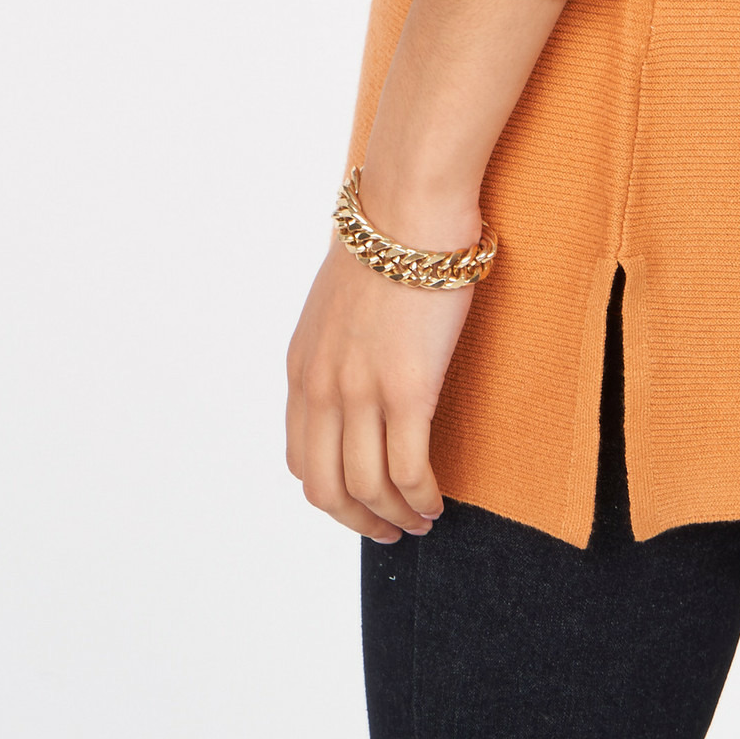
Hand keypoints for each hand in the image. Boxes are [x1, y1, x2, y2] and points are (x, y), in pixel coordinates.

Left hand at [284, 221, 474, 541]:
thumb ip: (337, 346)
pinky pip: (409, 472)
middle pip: (326, 488)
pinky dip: (422, 499)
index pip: (301, 459)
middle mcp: (322, 388)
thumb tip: (359, 366)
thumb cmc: (387, 241)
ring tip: (421, 521)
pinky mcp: (407, 390)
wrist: (409, 208)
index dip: (331, 493)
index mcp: (302, 369)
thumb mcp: (338, 302)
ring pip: (369, 489)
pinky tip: (438, 502)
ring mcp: (361, 393)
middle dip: (357, 520)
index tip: (359, 501)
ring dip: (395, 517)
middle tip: (387, 529)